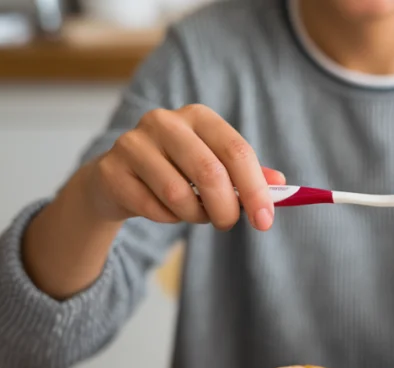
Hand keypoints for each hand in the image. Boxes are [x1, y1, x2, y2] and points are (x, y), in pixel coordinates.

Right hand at [83, 104, 283, 230]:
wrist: (116, 180)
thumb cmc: (174, 171)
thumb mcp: (214, 167)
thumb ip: (246, 175)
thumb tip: (281, 184)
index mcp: (198, 116)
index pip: (236, 151)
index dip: (255, 189)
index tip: (265, 220)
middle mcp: (164, 121)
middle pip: (209, 172)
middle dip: (226, 209)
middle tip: (228, 224)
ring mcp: (133, 143)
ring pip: (179, 194)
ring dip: (194, 216)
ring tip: (193, 213)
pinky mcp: (112, 170)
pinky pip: (152, 208)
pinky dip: (167, 218)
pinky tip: (164, 210)